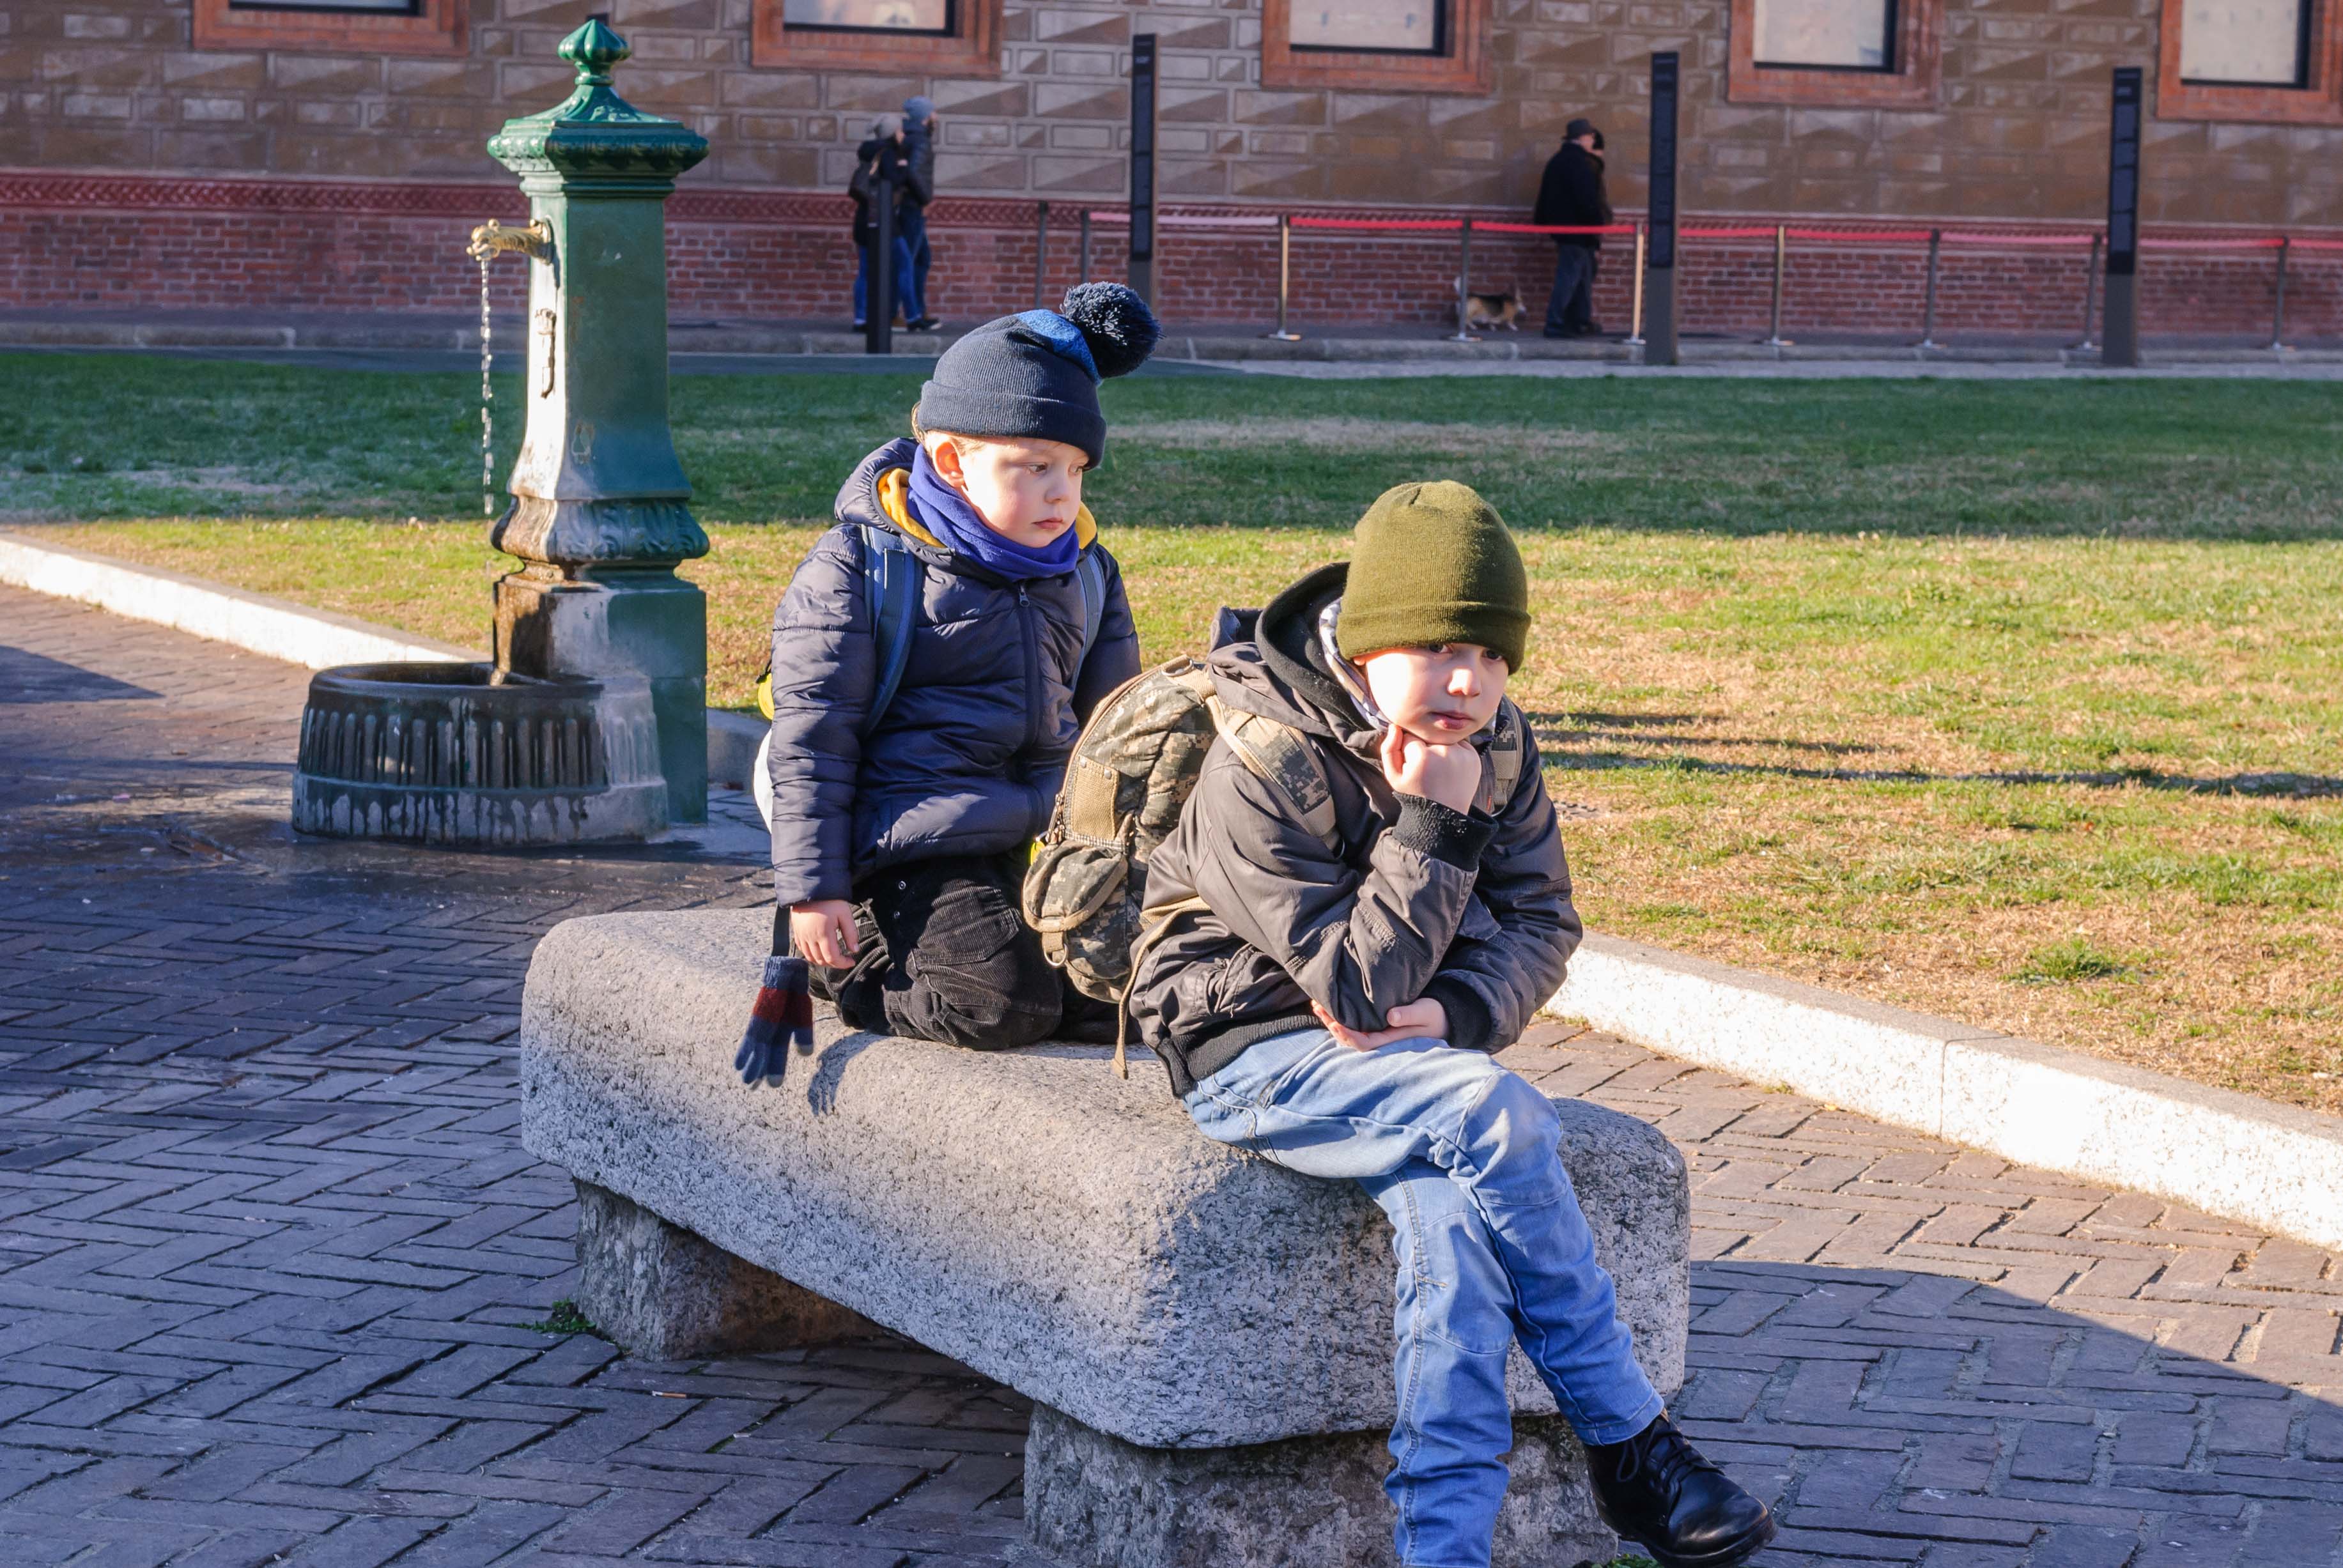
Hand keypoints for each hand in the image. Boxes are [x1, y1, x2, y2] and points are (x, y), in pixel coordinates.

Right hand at [790, 900, 858, 969]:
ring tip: (833, 956)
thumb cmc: (829, 899)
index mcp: (823, 934)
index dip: (843, 964)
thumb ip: (851, 933)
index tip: (851, 961)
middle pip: (821, 960)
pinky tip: (819, 951)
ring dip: (823, 961)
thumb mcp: (845, 914)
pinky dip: (811, 955)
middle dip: (834, 964)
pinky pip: (802, 950)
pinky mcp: (796, 932)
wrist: (810, 887)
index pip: (832, 958)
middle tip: (844, 959)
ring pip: (810, 958)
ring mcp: (801, 935)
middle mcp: (810, 937)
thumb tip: (854, 950)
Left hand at [1311, 997, 1447, 1052]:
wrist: (1441, 1017)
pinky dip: (1340, 1017)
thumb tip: (1390, 1016)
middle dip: (1333, 1025)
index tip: (1335, 1023)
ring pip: (1349, 1033)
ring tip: (1317, 1005)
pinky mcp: (1375, 1027)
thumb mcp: (1425, 1012)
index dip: (1348, 1035)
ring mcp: (1377, 1035)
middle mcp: (1381, 1041)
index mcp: (1391, 1041)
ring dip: (1332, 1020)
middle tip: (1318, 1007)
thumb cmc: (1434, 1015)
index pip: (1363, 1043)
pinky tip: (1329, 1006)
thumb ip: (1409, 1015)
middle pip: (1350, 1039)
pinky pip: (1353, 1026)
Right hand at [1379, 725, 1479, 814]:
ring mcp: (1462, 754)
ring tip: (1438, 769)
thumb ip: (1389, 749)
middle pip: (1428, 736)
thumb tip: (1395, 726)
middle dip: (1424, 747)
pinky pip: (1459, 743)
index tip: (1412, 766)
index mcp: (1423, 757)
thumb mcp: (1394, 777)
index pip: (1409, 736)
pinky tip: (1450, 769)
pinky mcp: (1474, 757)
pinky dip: (1454, 752)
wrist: (1445, 814)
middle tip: (1427, 769)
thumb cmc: (1416, 794)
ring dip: (1440, 748)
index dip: (1408, 751)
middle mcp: (1445, 752)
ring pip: (1443, 738)